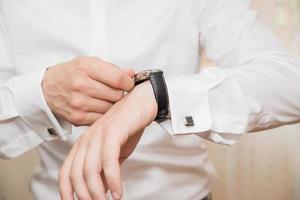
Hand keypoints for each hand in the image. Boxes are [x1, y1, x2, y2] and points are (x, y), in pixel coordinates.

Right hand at [42, 57, 134, 125]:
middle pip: (117, 95)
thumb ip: (112, 68)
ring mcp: (79, 103)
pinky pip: (102, 118)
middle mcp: (81, 85)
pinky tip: (98, 107)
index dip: (128, 82)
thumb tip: (132, 74)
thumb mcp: (89, 63)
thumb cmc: (71, 74)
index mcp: (86, 67)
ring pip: (111, 108)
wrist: (46, 89)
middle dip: (119, 93)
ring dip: (112, 104)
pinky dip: (103, 114)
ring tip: (105, 98)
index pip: (118, 78)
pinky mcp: (78, 118)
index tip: (128, 83)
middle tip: (114, 91)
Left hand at [59, 81, 157, 199]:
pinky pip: (108, 160)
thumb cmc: (129, 126)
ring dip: (98, 192)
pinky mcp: (113, 132)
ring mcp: (98, 135)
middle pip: (76, 174)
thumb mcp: (115, 152)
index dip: (66, 191)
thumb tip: (100, 190)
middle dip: (85, 196)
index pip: (66, 171)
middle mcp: (87, 139)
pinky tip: (118, 191)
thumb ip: (105, 169)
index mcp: (83, 144)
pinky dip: (112, 179)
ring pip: (90, 170)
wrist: (142, 102)